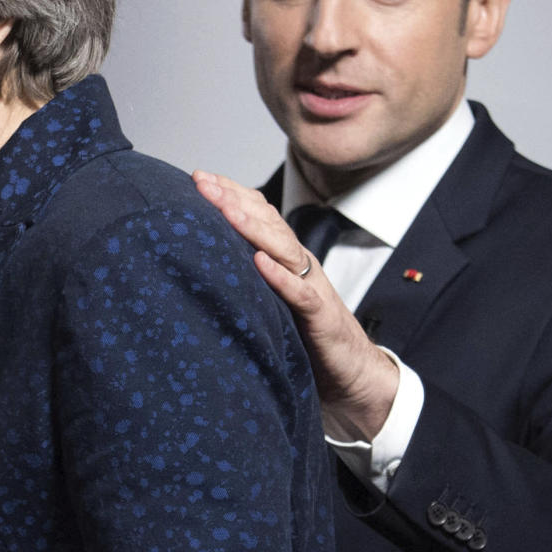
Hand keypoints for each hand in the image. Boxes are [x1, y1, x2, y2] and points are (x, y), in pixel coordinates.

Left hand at [193, 170, 399, 440]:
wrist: (352, 374)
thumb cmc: (306, 335)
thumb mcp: (273, 299)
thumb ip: (250, 277)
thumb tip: (206, 259)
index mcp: (285, 258)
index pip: (258, 215)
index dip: (231, 194)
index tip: (198, 177)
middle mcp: (299, 265)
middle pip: (267, 224)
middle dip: (233, 200)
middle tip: (202, 182)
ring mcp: (312, 288)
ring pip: (282, 250)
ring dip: (253, 228)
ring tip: (226, 210)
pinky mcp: (321, 318)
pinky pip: (301, 295)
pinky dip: (282, 278)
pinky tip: (260, 264)